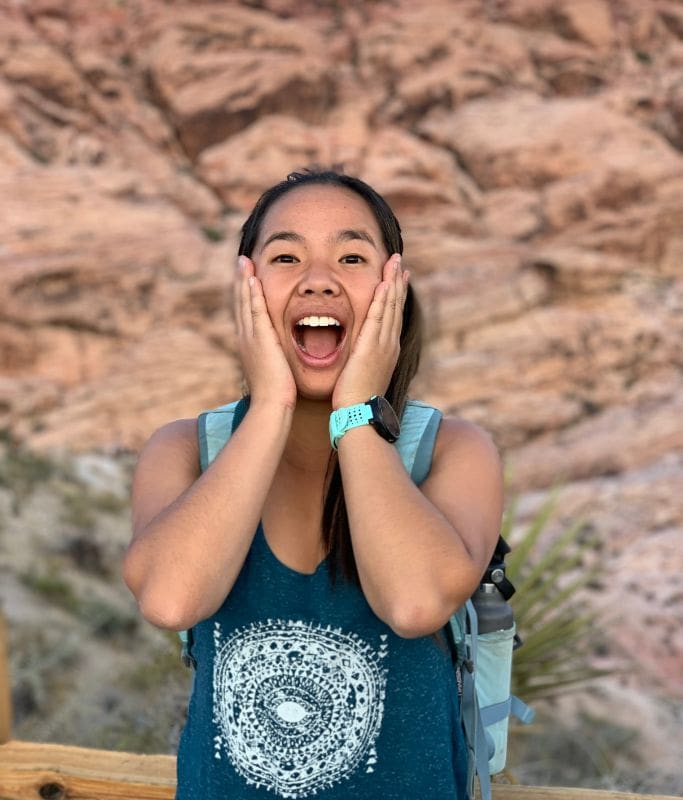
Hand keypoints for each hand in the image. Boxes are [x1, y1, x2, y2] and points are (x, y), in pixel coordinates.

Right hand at [234, 256, 296, 410]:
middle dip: (241, 281)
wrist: (271, 406)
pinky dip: (252, 295)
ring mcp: (250, 338)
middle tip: (241, 261)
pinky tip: (253, 279)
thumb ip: (274, 360)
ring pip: (245, 303)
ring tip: (244, 261)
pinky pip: (255, 311)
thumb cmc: (276, 395)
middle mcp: (245, 339)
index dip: (245, 294)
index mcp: (249, 345)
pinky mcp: (260, 340)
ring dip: (244, 281)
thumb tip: (278, 358)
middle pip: (240, 303)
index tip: (247, 277)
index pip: (246, 313)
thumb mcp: (272, 371)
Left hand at [332, 254, 407, 409]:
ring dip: (393, 283)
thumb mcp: (363, 376)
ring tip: (395, 263)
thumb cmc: (356, 400)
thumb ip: (363, 362)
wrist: (359, 414)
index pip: (393, 316)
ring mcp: (382, 345)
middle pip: (396, 306)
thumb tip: (359, 359)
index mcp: (387, 350)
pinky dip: (383, 299)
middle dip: (398, 282)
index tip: (397, 278)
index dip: (395, 295)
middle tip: (399, 261)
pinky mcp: (371, 347)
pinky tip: (384, 283)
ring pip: (391, 307)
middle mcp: (389, 344)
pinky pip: (378, 317)